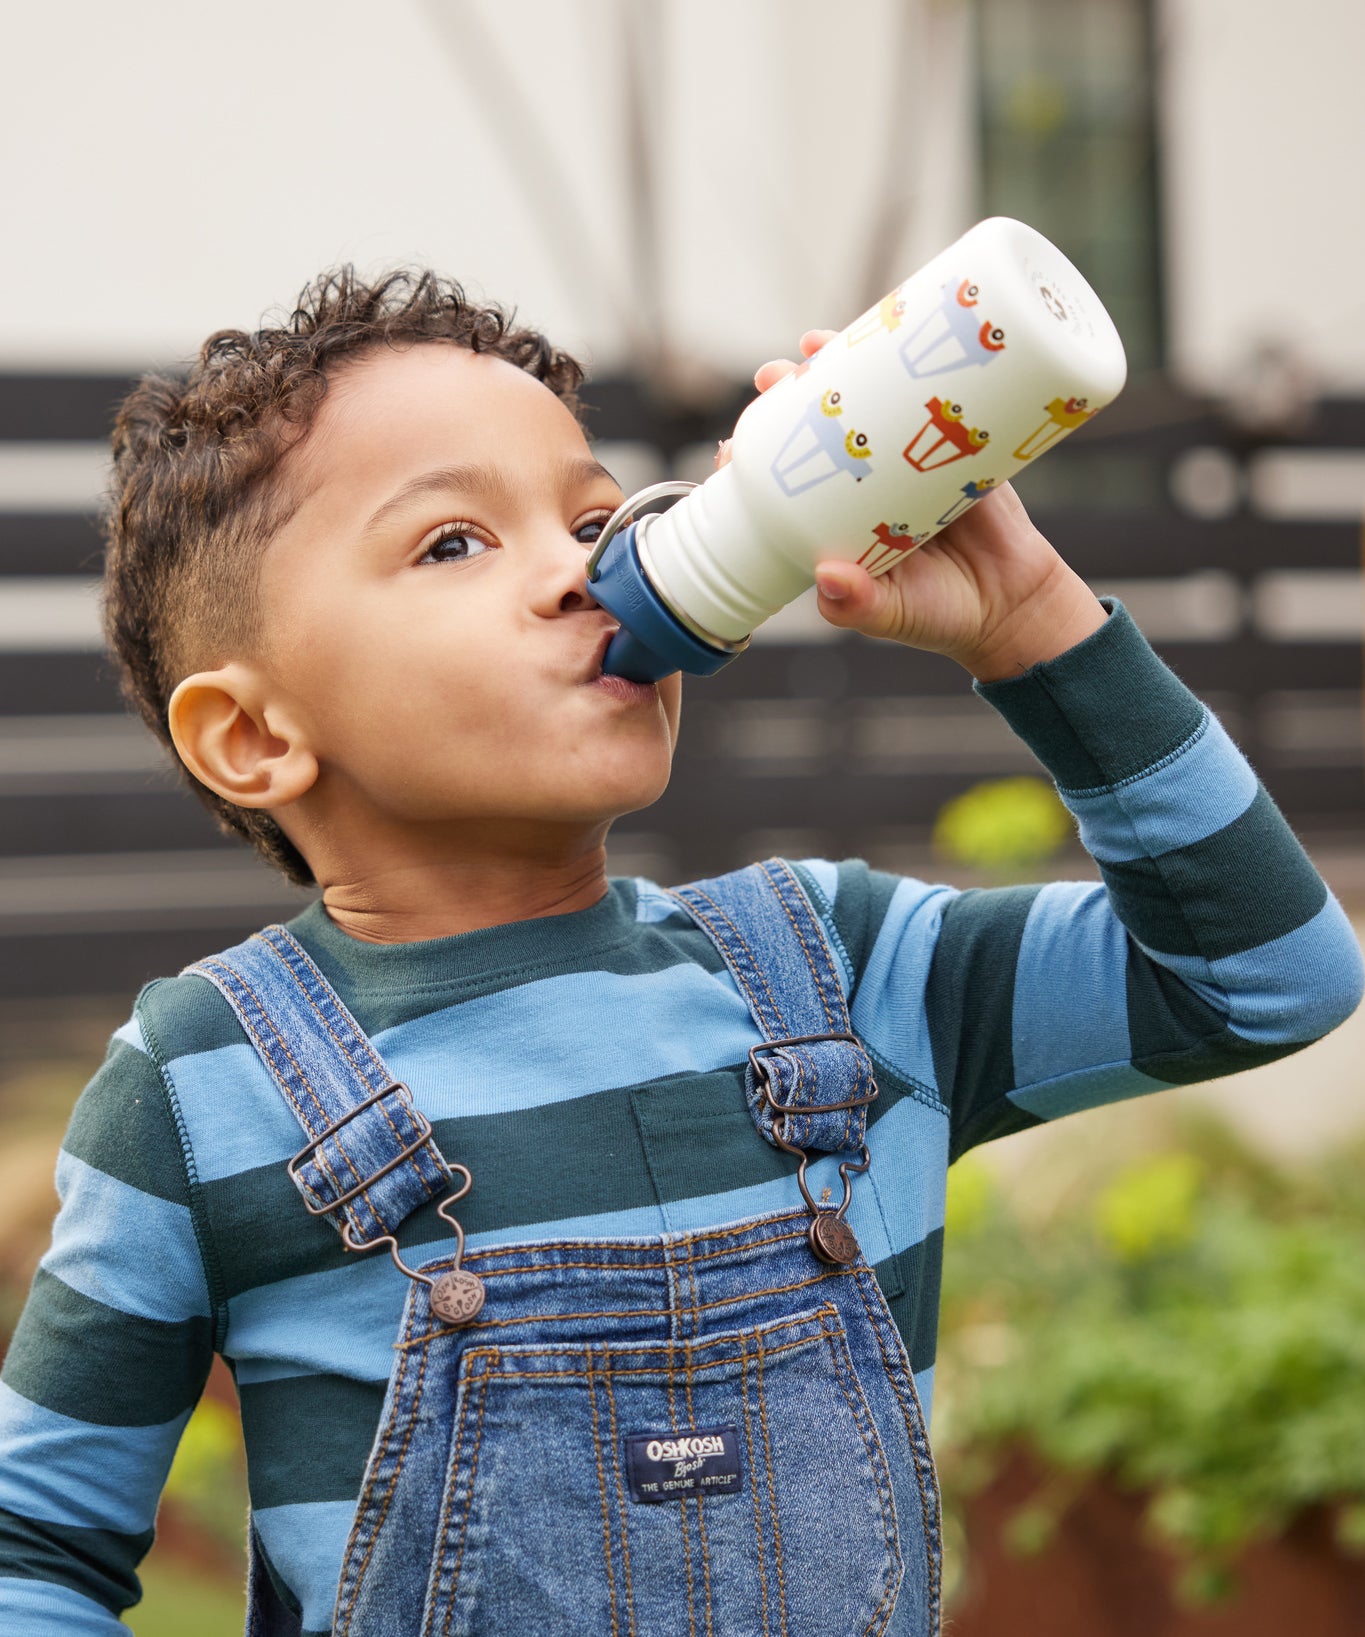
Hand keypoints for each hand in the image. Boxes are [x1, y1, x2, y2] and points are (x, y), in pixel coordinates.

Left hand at [717, 331, 1107, 680]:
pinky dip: (903, 365)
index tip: (731, 446)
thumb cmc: (942, 616)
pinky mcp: (954, 445)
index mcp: (836, 525)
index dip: (756, 461)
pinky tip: (885, 331)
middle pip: (820, 430)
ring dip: (837, 367)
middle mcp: (866, 487)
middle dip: (790, 398)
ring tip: (813, 343)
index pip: (785, 486)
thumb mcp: (894, 614)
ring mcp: (907, 461)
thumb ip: (859, 607)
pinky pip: (926, 397)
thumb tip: (828, 580)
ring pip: (866, 404)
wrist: (1015, 604)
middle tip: (773, 375)